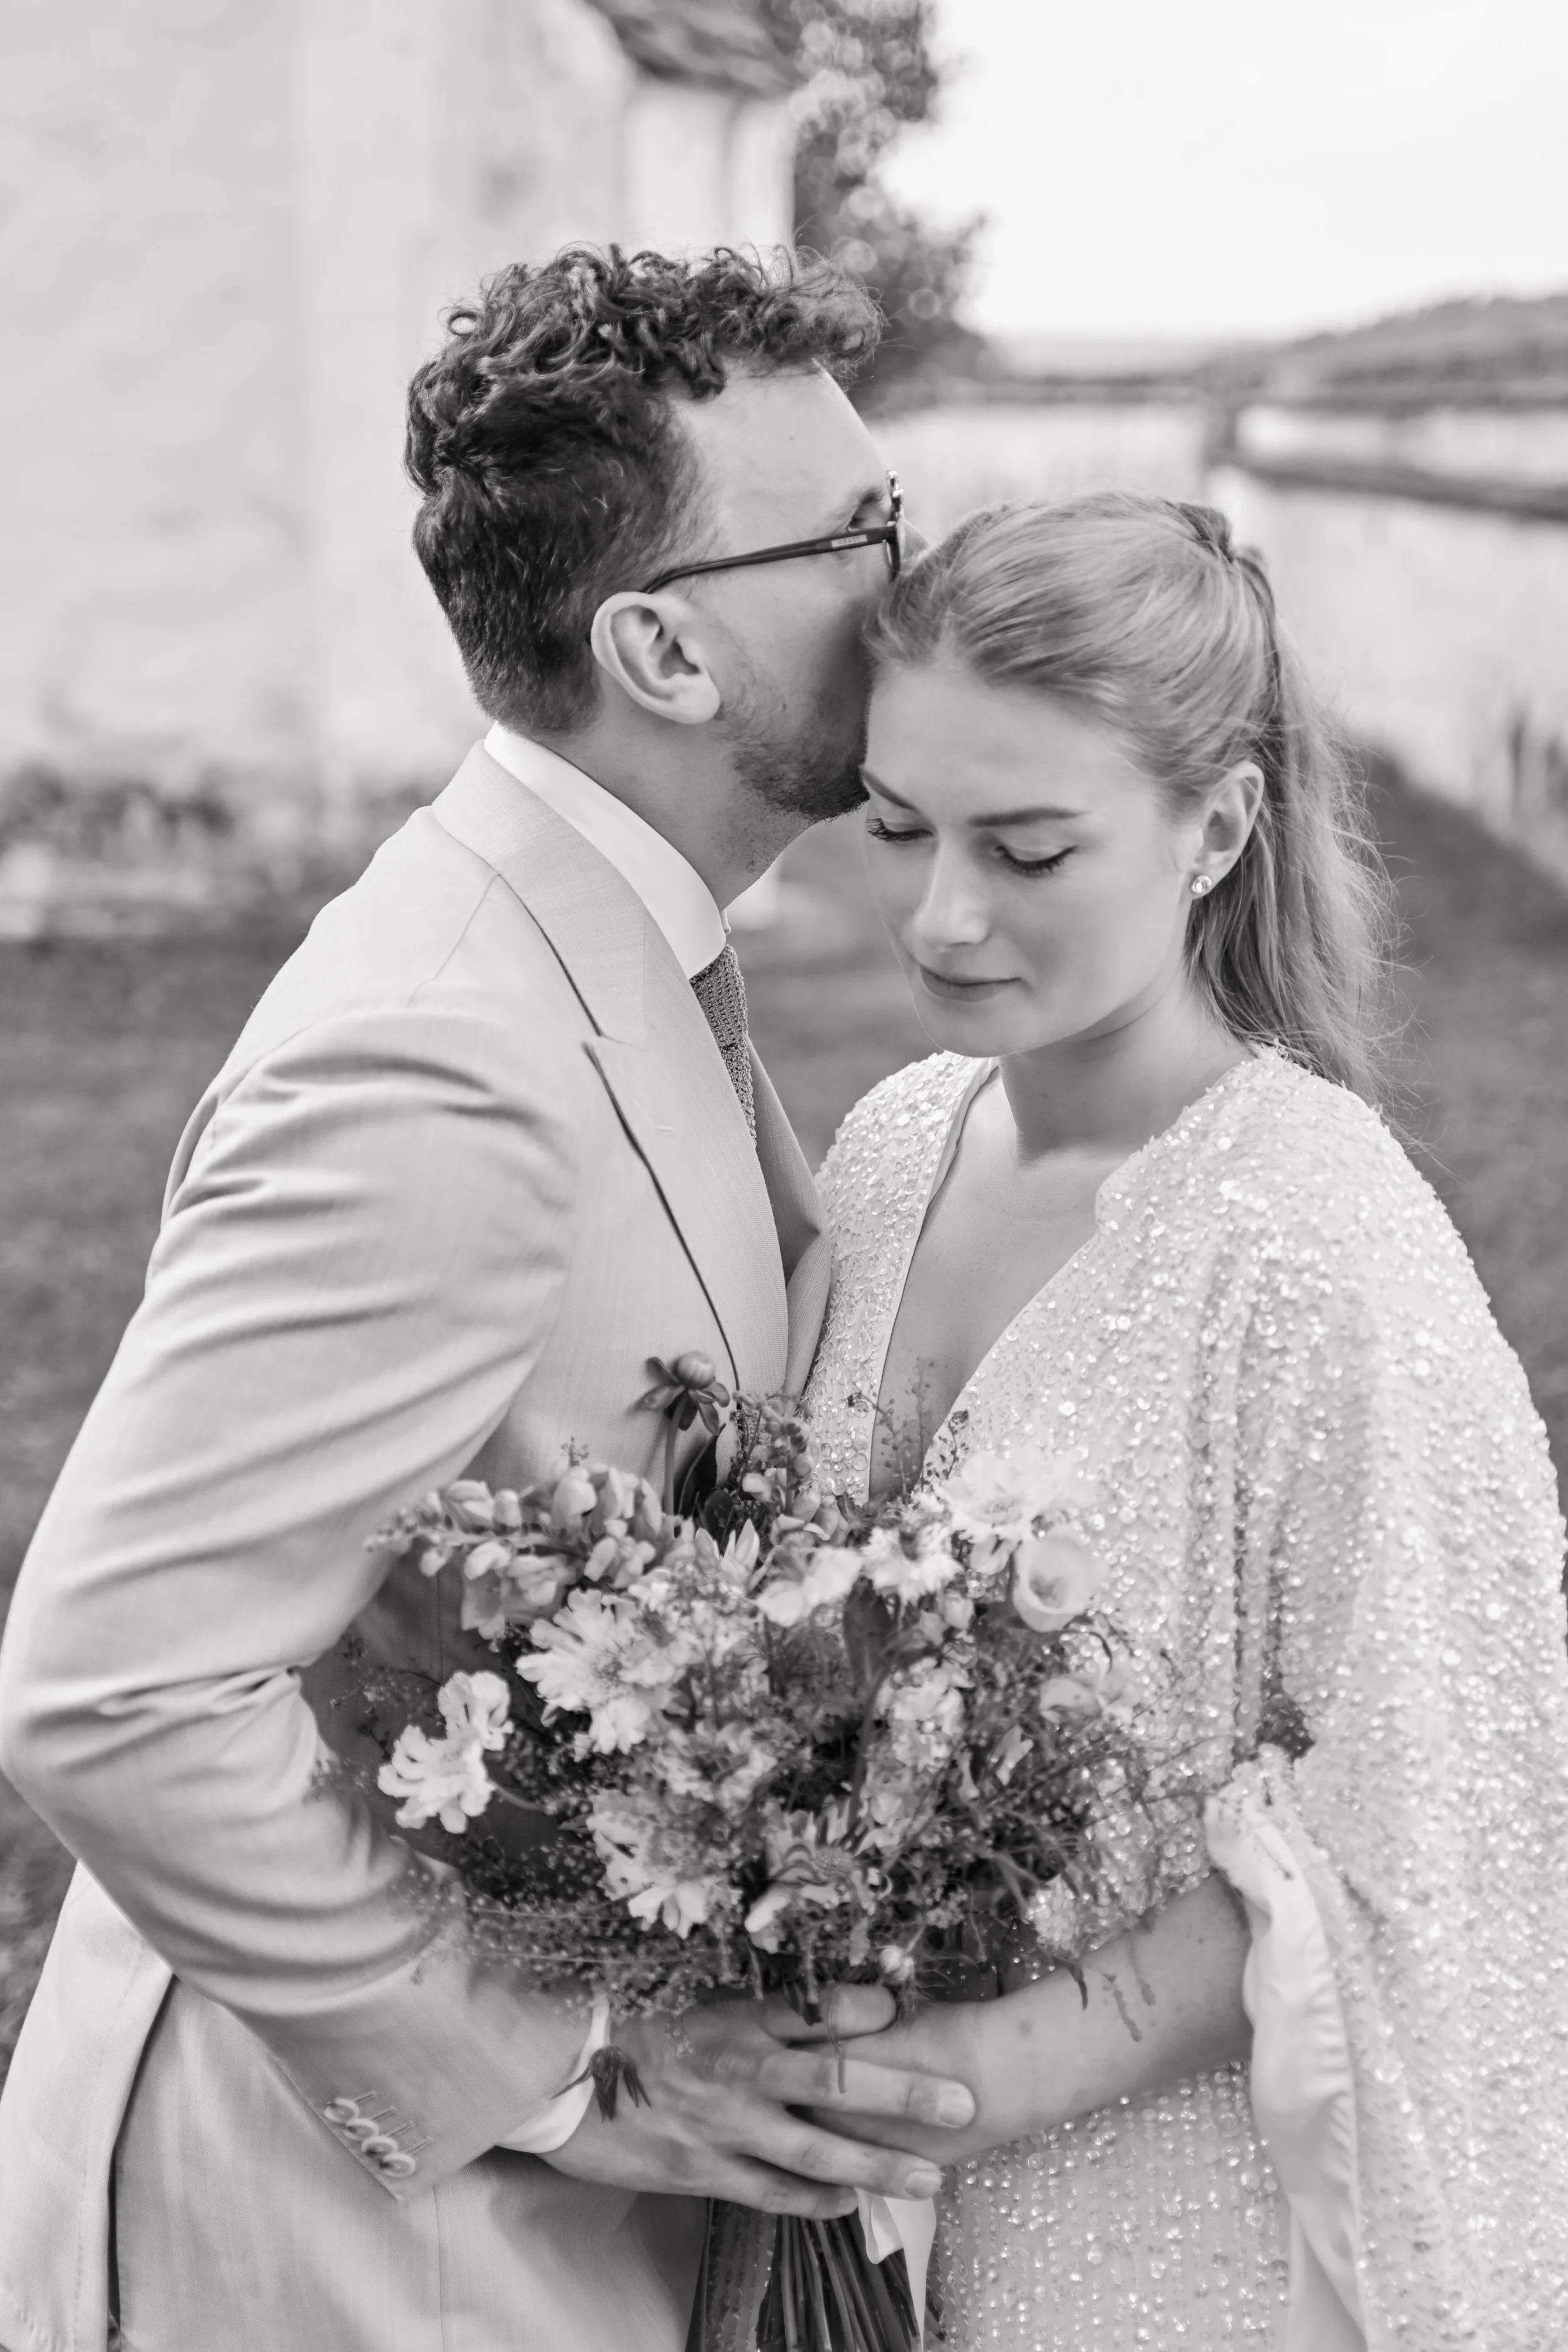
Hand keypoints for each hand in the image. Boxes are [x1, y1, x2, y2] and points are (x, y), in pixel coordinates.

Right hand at [541, 1985, 975, 2216]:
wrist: (554, 2070)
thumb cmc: (626, 2017)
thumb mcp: (689, 1986)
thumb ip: (750, 1990)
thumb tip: (814, 1982)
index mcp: (736, 2011)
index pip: (819, 2005)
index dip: (870, 2004)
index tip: (912, 2004)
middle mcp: (740, 2066)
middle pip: (838, 2078)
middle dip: (905, 2094)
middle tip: (963, 2104)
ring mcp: (724, 2124)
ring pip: (815, 2148)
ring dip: (877, 2163)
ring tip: (930, 2177)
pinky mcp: (701, 2169)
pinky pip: (770, 2191)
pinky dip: (814, 2201)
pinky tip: (849, 2206)